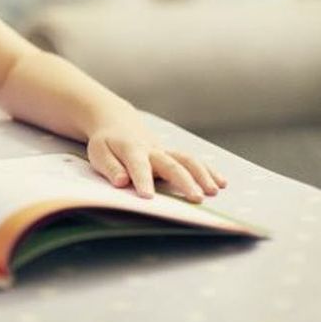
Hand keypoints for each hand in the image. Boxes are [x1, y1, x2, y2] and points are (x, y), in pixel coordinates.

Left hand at [86, 112, 226, 202]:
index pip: (138, 166)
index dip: (143, 181)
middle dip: (184, 181)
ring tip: (213, 191)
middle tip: (196, 198)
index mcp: (131, 150)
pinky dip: (208, 170)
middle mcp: (152, 150)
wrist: (118, 123)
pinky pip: (193, 161)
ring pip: (187, 160)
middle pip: (170, 164)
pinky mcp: (173, 155)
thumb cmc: (106, 143)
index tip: (148, 197)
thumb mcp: (99, 153)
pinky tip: (221, 182)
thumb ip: (110, 167)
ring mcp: (165, 152)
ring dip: (202, 175)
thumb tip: (121, 182)